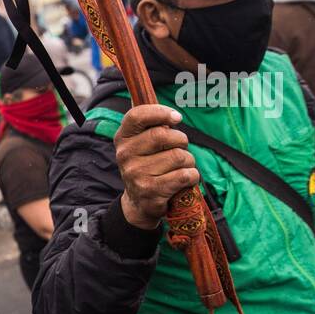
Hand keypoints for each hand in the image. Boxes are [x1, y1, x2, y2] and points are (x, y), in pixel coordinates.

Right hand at [114, 104, 199, 229]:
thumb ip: (150, 125)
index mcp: (122, 138)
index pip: (137, 116)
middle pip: (163, 135)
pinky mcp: (151, 190)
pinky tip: (184, 180)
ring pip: (179, 156)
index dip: (160, 112)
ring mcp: (136, 173)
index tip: (177, 118)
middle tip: (180, 148)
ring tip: (179, 168)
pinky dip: (192, 176)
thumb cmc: (147, 165)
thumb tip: (166, 111)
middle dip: (181, 140)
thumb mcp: (141, 144)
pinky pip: (185, 175)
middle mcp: (125, 155)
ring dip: (188, 162)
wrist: (139, 202)